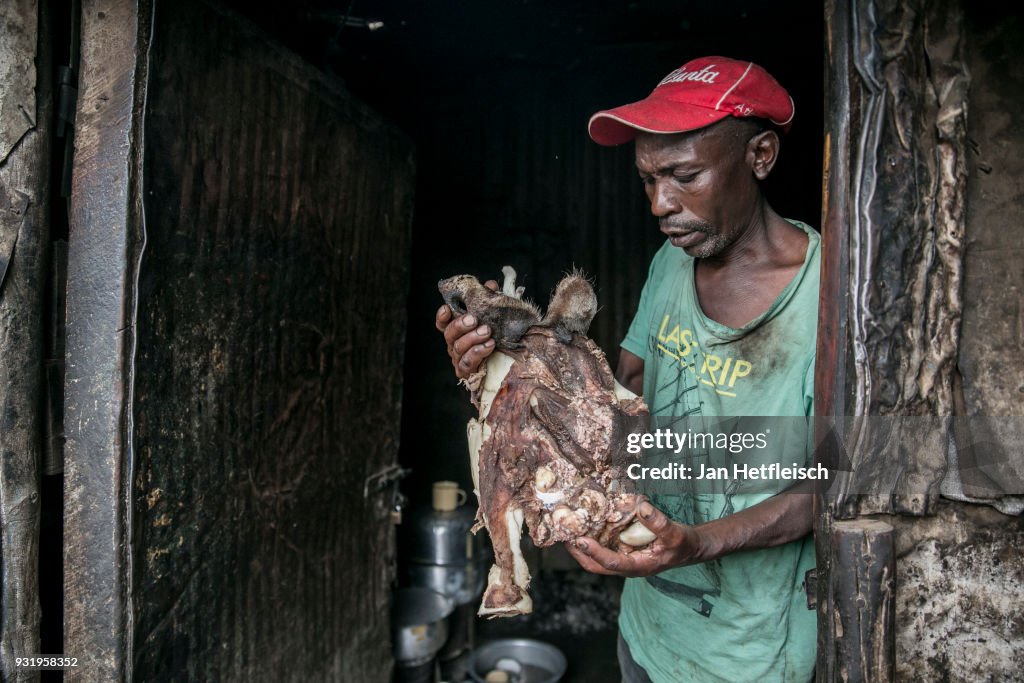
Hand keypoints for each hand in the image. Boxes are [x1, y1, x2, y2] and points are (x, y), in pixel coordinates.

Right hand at [435, 280, 498, 378]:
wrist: (511, 362)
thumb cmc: (497, 336)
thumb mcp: (495, 315)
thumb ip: (490, 300)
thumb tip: (490, 285)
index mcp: (457, 330)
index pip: (443, 323)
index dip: (442, 316)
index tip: (447, 308)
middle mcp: (455, 344)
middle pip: (450, 334)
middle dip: (461, 325)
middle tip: (474, 319)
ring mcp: (459, 358)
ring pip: (459, 347)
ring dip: (472, 338)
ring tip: (487, 332)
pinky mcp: (466, 372)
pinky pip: (467, 362)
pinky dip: (477, 353)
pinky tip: (489, 345)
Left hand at [565, 502, 704, 576]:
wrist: (688, 548)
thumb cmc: (682, 544)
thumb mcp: (675, 533)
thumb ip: (659, 523)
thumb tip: (642, 507)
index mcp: (638, 567)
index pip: (611, 563)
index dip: (594, 552)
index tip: (580, 539)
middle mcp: (627, 566)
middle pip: (595, 566)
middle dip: (578, 552)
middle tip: (564, 534)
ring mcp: (624, 560)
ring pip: (595, 559)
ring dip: (581, 547)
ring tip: (567, 529)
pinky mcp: (623, 552)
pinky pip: (602, 548)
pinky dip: (591, 539)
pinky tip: (585, 524)